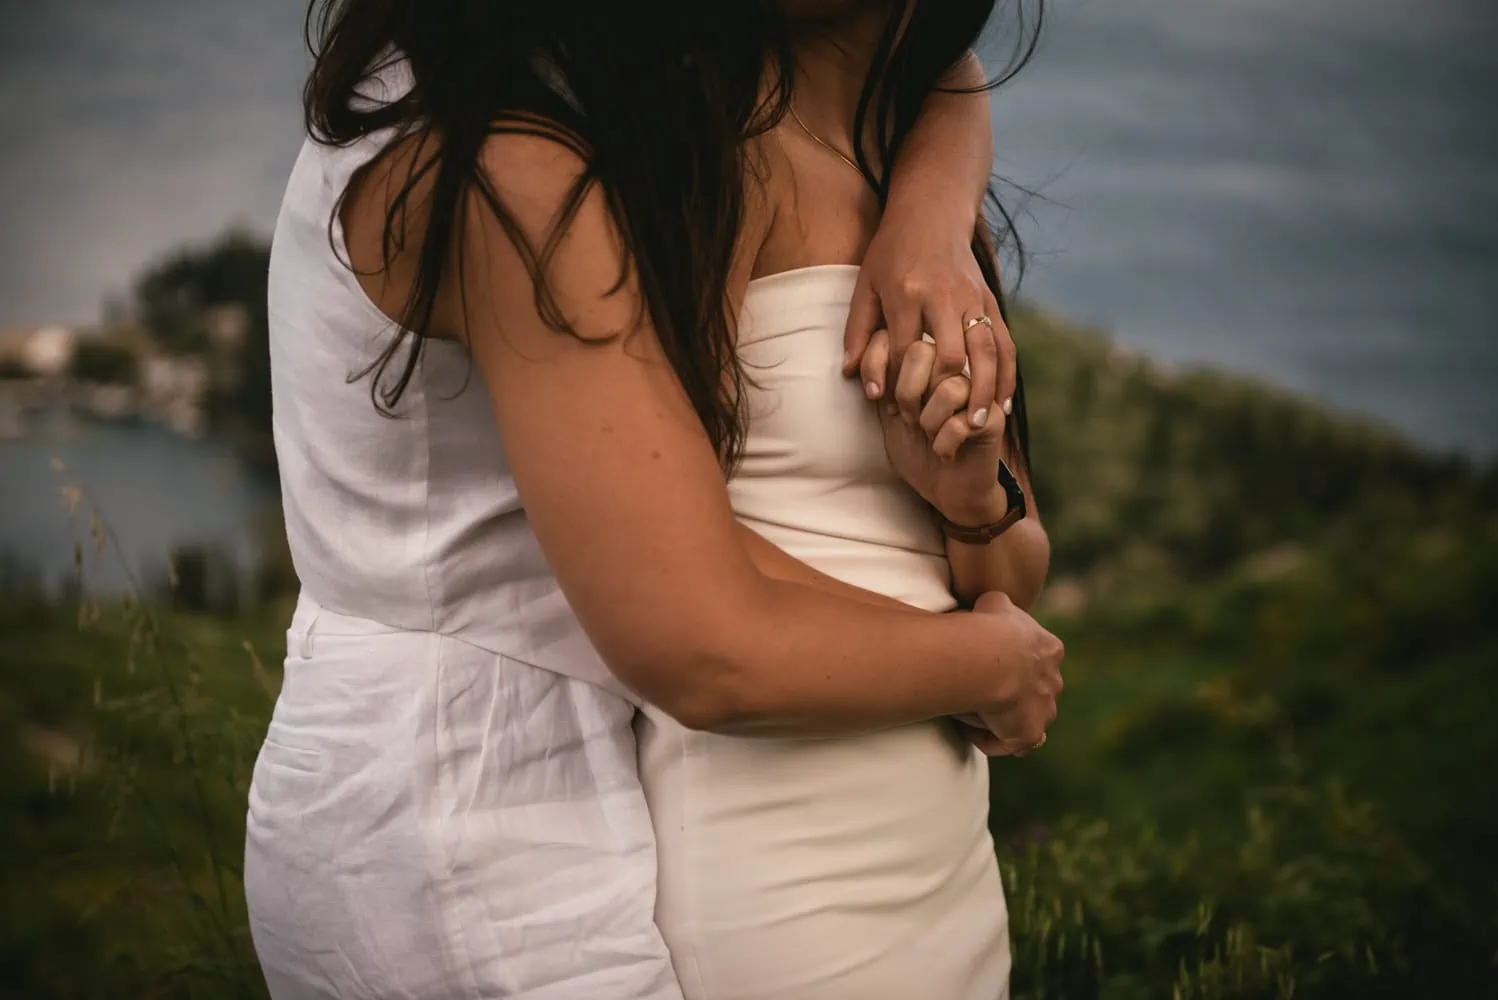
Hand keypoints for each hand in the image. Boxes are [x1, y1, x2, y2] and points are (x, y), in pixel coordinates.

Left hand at [841, 201, 1015, 428]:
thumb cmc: (890, 254)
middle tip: (941, 427)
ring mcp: (973, 298)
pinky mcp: (991, 300)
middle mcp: (944, 296)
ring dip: (985, 390)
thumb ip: (858, 332)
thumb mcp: (865, 287)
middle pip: (951, 354)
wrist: (931, 214)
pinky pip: (1005, 342)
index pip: (906, 351)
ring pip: (986, 351)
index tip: (898, 412)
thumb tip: (854, 377)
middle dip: (946, 394)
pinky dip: (1007, 375)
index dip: (902, 386)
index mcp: (907, 293)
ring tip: (979, 424)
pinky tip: (1002, 403)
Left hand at [865, 330, 1010, 526]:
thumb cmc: (916, 451)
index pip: (894, 336)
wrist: (946, 492)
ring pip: (947, 385)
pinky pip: (963, 419)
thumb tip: (853, 362)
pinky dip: (945, 444)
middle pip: (922, 350)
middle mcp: (954, 365)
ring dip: (929, 422)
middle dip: (906, 392)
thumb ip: (877, 383)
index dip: (878, 367)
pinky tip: (947, 452)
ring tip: (932, 436)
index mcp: (926, 360)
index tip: (885, 406)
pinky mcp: (993, 416)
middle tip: (910, 419)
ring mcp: (978, 388)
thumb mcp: (886, 416)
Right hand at [963, 591, 1063, 756]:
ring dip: (1004, 720)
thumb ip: (998, 609)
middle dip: (1013, 696)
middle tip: (981, 691)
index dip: (1014, 664)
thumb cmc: (988, 627)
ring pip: (1026, 720)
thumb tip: (989, 610)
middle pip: (1036, 693)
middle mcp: (1054, 682)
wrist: (990, 657)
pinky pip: (1010, 744)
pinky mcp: (1030, 734)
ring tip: (973, 712)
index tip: (989, 665)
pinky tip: (970, 730)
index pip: (1037, 660)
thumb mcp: (994, 603)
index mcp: (1049, 649)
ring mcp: (1045, 711)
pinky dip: (991, 740)